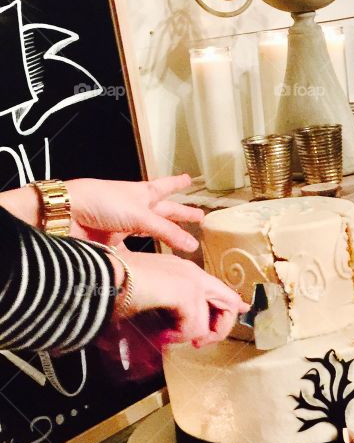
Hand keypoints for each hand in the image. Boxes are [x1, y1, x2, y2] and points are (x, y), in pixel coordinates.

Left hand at [67, 174, 202, 252]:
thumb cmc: (101, 201)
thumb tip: (192, 245)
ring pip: (149, 231)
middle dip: (180, 214)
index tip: (188, 179)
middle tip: (197, 217)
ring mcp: (122, 225)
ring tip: (180, 241)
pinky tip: (149, 262)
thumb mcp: (140, 215)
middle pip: (163, 212)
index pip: (165, 187)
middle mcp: (134, 208)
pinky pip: (132, 250)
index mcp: (142, 193)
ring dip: (164, 236)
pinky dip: (141, 256)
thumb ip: (167, 232)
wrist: (67, 214)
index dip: (177, 184)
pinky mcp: (112, 242)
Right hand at [118, 252, 244, 347]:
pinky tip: (160, 335)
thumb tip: (171, 334)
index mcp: (181, 270)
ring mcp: (191, 281)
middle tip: (196, 342)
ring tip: (168, 337)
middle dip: (219, 328)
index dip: (231, 306)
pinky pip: (195, 328)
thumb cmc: (113, 287)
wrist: (100, 277)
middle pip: (229, 302)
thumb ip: (166, 311)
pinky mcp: (186, 293)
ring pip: (213, 320)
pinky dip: (177, 337)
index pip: (218, 288)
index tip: (241, 313)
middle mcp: (191, 272)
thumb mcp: (146, 299)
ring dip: (193, 335)